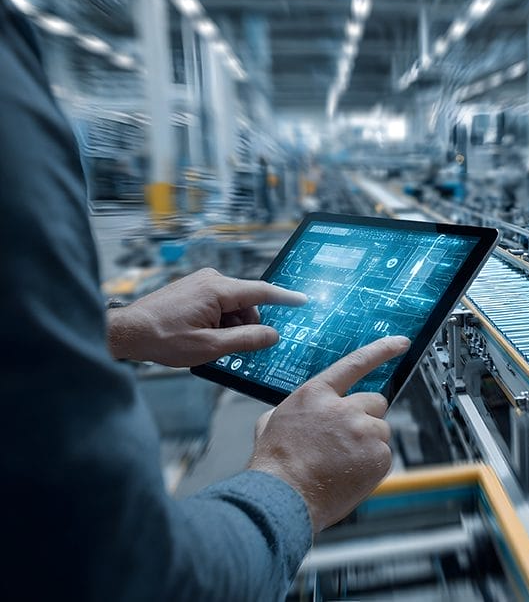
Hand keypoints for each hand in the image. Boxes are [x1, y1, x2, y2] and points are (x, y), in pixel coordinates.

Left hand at [106, 267, 306, 366]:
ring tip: (208, 343)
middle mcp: (211, 279)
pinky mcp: (193, 288)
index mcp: (218, 290)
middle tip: (232, 347)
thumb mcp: (210, 347)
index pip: (262, 291)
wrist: (127, 332)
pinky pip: (219, 303)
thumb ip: (246, 340)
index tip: (303, 300)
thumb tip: (272, 335)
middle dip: (247, 325)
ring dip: (231, 325)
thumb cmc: (163, 338)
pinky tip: (203, 335)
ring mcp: (201, 282)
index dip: (285, 298)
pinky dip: (219, 320)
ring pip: (233, 305)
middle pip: (247, 302)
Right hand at [247, 336, 409, 532]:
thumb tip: (300, 412)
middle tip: (347, 440)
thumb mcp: (271, 422)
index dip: (381, 350)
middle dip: (366, 418)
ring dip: (369, 443)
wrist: (283, 498)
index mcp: (317, 394)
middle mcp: (344, 407)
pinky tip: (350, 475)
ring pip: (381, 431)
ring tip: (342, 462)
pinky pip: (385, 455)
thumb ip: (295, 409)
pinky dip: (372, 465)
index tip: (400, 342)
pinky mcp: (378, 455)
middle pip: (375, 402)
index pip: (356, 363)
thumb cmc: (275, 466)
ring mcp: (363, 431)